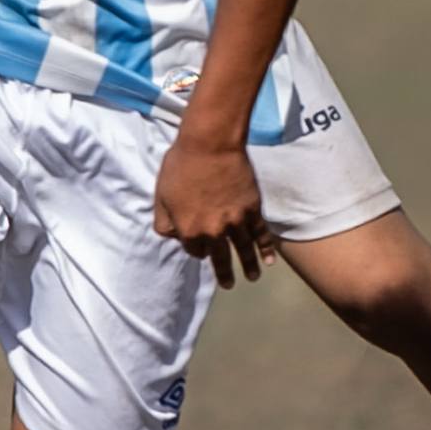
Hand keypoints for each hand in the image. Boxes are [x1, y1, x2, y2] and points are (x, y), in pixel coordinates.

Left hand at [153, 133, 277, 288]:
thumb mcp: (161, 195)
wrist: (210, 145)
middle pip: (219, 258)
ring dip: (249, 266)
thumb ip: (164, 221)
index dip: (196, 249)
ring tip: (252, 278)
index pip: (194, 250)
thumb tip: (172, 235)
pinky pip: (260, 234)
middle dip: (224, 273)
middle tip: (229, 284)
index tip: (201, 248)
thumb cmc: (181, 166)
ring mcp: (235, 222)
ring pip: (243, 250)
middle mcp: (213, 232)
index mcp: (188, 231)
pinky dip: (266, 248)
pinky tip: (269, 261)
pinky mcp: (252, 210)